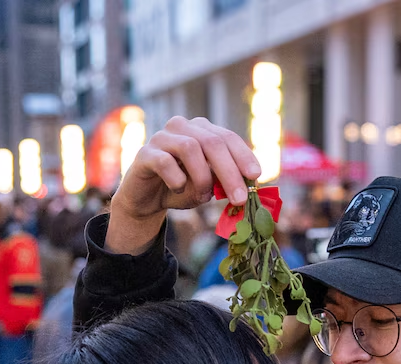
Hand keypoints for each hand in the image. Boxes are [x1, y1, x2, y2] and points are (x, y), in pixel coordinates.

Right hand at [108, 117, 261, 254]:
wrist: (147, 199)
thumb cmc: (182, 188)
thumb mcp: (209, 186)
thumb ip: (225, 182)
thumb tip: (248, 188)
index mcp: (202, 130)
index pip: (228, 137)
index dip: (243, 156)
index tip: (256, 176)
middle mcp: (182, 127)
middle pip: (213, 142)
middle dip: (230, 172)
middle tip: (239, 198)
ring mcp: (162, 137)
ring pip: (190, 148)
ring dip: (202, 177)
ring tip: (204, 196)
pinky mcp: (144, 153)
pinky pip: (165, 162)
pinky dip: (177, 179)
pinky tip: (179, 188)